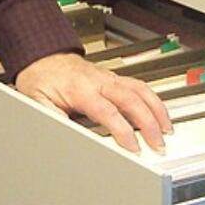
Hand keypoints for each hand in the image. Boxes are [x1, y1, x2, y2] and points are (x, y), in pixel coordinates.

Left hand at [14, 52, 171, 153]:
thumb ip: (53, 119)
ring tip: (167, 131)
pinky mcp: (113, 78)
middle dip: (149, 122)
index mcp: (80, 89)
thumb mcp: (37, 101)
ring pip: (140, 89)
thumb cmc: (41, 78)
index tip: (133, 148)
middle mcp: (98, 81)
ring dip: (157, 110)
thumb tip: (64, 139)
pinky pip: (139, 86)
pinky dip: (153, 100)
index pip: (108, 111)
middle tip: (158, 144)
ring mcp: (108, 77)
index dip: (123, 131)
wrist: (42, 56)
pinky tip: (159, 113)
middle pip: (132, 99)